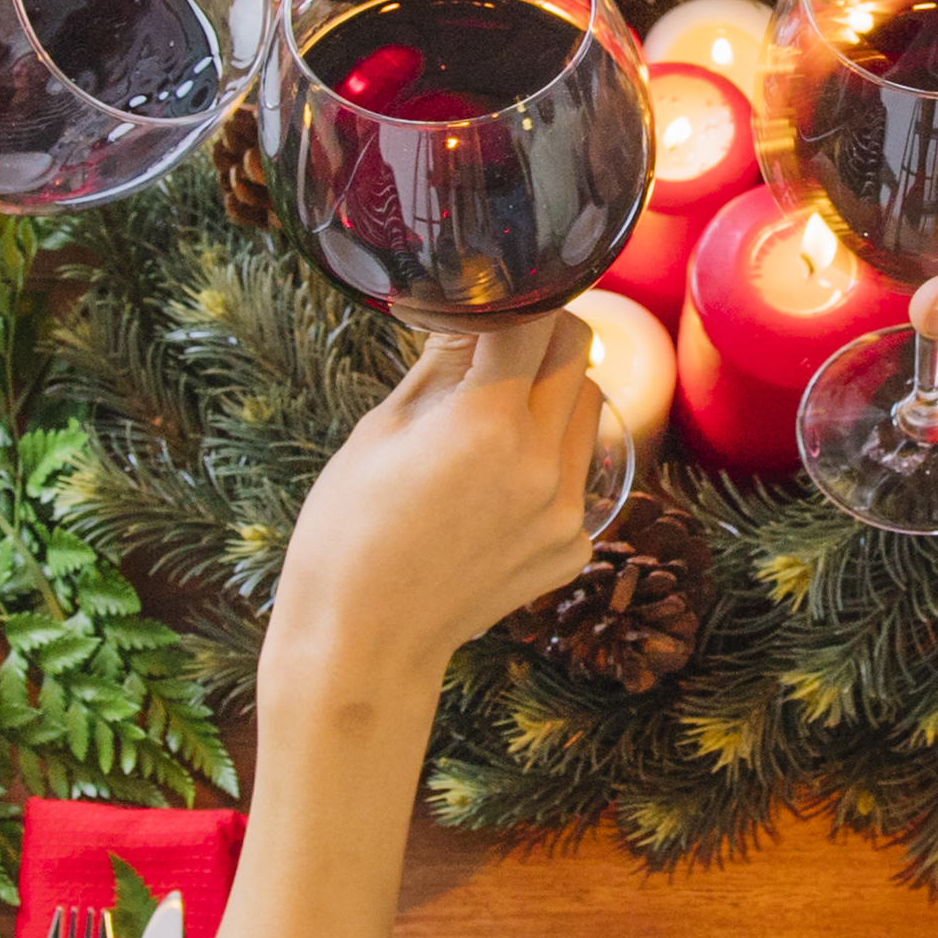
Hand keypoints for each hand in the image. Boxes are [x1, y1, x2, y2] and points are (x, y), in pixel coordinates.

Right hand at [268, 311, 603, 686]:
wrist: (363, 642)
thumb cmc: (349, 533)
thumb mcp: (380, 431)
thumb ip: (441, 366)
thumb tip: (470, 310)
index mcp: (485, 423)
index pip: (536, 320)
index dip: (515, 297)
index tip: (495, 294)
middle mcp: (539, 463)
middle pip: (578, 355)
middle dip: (543, 336)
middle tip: (500, 343)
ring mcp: (565, 511)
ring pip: (589, 409)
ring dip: (554, 393)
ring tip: (496, 417)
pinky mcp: (572, 547)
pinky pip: (579, 473)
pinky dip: (549, 460)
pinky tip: (497, 485)